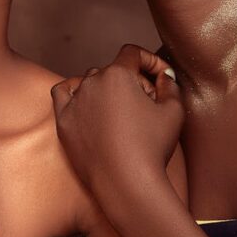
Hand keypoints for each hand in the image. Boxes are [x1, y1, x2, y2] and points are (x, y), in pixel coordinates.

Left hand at [52, 44, 182, 195]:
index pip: (132, 53)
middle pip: (113, 70)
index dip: (150, 61)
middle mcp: (92, 82)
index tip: (161, 77)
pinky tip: (85, 99)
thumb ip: (170, 85)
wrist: (126, 183)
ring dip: (106, 89)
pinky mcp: (63, 120)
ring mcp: (75, 101)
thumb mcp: (173, 112)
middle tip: (147, 104)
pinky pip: (62, 94)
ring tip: (122, 111)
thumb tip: (163, 75)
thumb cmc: (152, 147)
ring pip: (90, 82)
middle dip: (132, 81)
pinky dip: (74, 92)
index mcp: (118, 74)